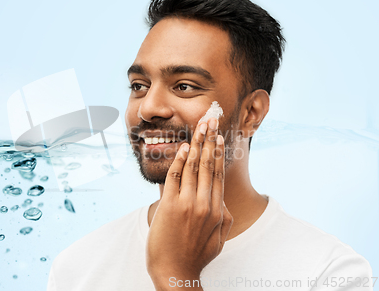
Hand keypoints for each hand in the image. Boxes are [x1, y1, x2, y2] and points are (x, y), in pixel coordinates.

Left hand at [146, 117, 233, 287]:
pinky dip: (179, 160)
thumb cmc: (196, 256)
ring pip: (192, 167)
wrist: (176, 272)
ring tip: (199, 127)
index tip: (219, 136)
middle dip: (209, 139)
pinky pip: (174, 178)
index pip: (217, 174)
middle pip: (207, 165)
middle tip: (210, 120)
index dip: (218, 152)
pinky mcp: (170, 206)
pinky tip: (184, 147)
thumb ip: (223, 216)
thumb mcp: (219, 238)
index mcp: (217, 210)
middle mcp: (204, 204)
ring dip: (196, 144)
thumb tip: (221, 200)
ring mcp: (187, 204)